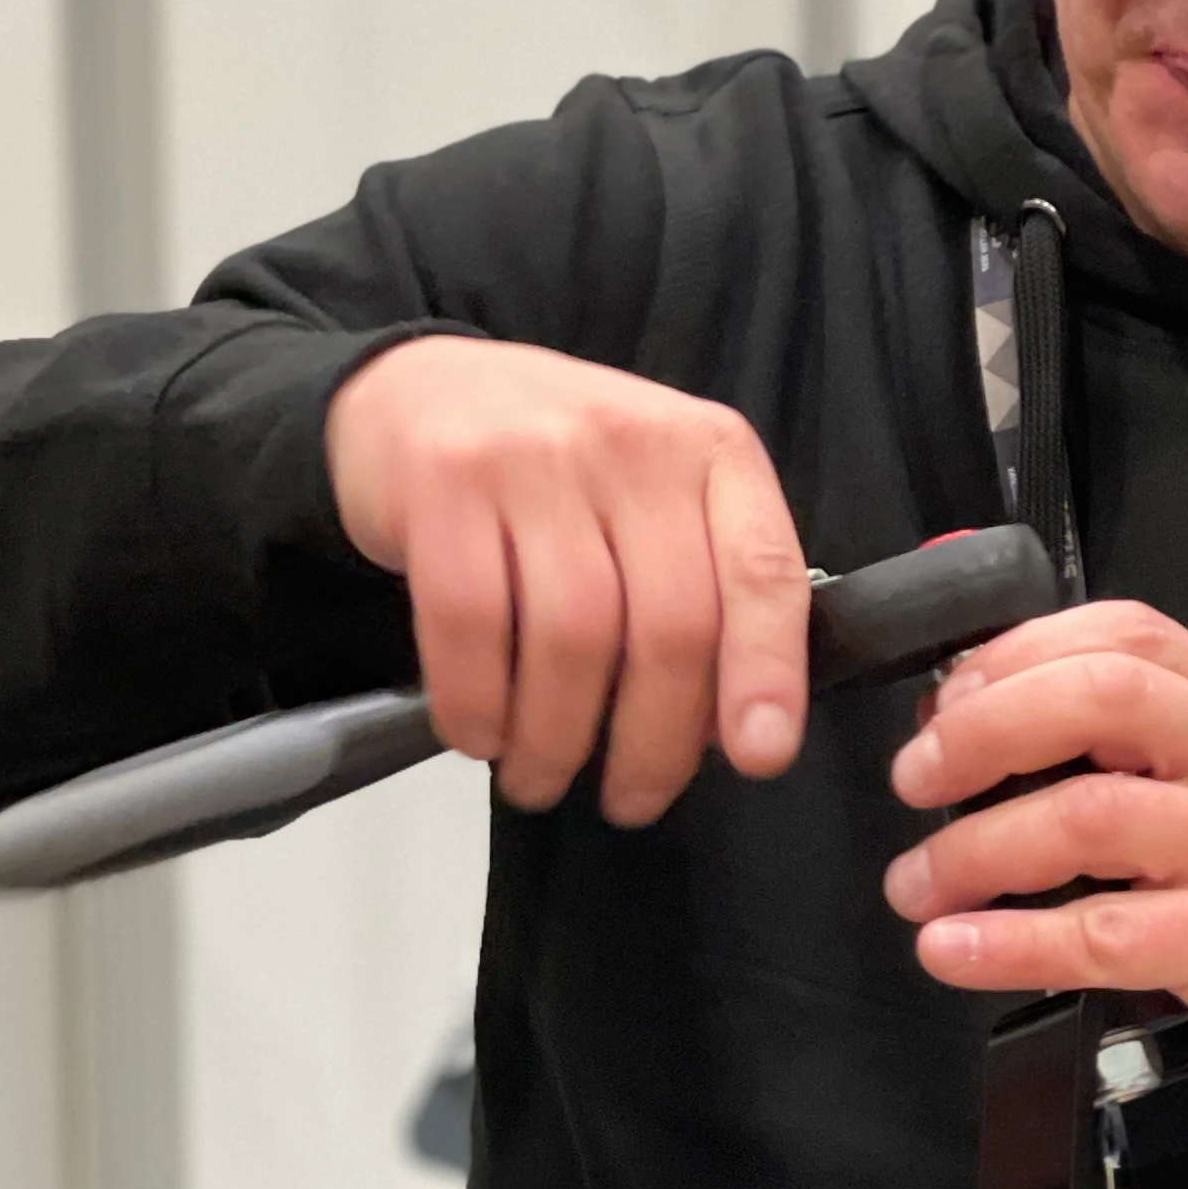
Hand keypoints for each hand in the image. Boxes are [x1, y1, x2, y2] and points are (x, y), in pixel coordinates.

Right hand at [322, 338, 812, 825]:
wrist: (421, 389)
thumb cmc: (556, 470)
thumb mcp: (655, 500)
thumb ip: (701, 590)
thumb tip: (724, 729)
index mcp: (709, 452)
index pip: (762, 570)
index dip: (767, 672)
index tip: (760, 755)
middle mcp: (630, 443)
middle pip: (667, 625)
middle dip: (652, 743)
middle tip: (630, 799)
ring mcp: (533, 456)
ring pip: (572, 638)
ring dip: (557, 739)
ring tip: (542, 776)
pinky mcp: (443, 481)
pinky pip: (470, 624)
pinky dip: (478, 704)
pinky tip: (480, 734)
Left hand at [876, 603, 1187, 1119]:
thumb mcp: (1180, 787)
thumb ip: (1089, 740)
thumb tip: (949, 719)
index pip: (1120, 634)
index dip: (1013, 658)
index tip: (939, 708)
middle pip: (1103, 699)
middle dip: (982, 733)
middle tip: (912, 783)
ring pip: (1088, 817)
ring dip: (973, 851)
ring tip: (916, 888)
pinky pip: (1100, 931)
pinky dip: (1007, 942)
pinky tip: (950, 950)